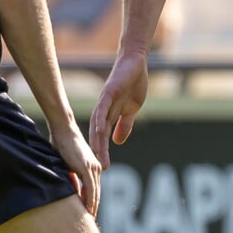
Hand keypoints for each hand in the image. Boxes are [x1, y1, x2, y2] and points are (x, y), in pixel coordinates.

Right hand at [52, 120, 103, 215]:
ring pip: (95, 194)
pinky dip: (90, 201)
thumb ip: (71, 178)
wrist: (63, 130)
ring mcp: (93, 168)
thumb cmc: (62, 145)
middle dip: (93, 209)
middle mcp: (96, 169)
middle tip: (89, 225)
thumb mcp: (66, 166)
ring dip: (92, 208)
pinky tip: (87, 211)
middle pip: (97, 194)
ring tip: (88, 222)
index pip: (94, 191)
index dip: (91, 204)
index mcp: (92, 169)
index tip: (88, 217)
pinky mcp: (87, 168)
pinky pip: (90, 189)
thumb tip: (70, 192)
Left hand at [88, 50, 150, 167]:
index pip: (104, 137)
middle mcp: (104, 110)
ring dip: (97, 141)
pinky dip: (100, 120)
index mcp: (110, 115)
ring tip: (97, 156)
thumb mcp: (132, 109)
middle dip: (98, 152)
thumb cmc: (133, 83)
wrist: (135, 62)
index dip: (102, 152)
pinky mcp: (108, 92)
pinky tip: (99, 132)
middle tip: (98, 170)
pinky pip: (103, 108)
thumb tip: (118, 142)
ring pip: (98, 125)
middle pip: (98, 134)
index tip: (103, 168)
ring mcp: (105, 101)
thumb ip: (124, 124)